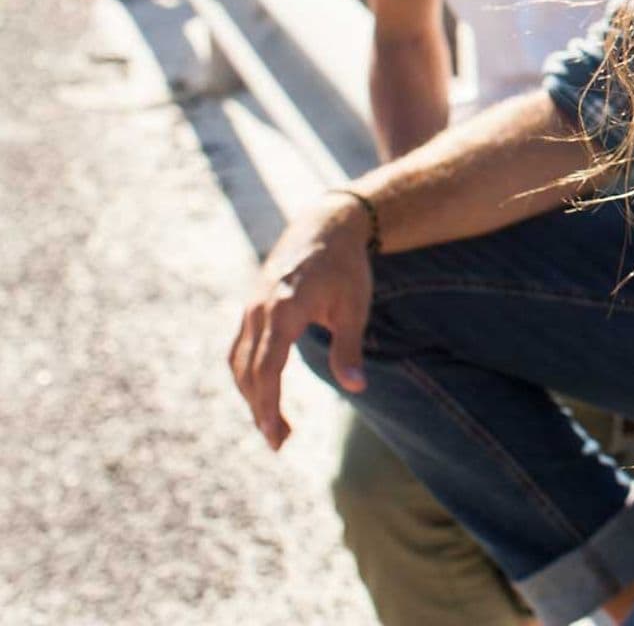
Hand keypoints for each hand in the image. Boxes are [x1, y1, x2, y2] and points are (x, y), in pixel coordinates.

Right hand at [227, 192, 373, 449]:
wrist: (325, 226)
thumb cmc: (346, 267)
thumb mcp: (355, 307)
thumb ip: (350, 348)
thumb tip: (357, 387)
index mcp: (284, 310)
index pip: (267, 368)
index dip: (268, 405)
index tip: (274, 435)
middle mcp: (259, 310)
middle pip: (249, 372)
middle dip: (260, 410)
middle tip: (279, 443)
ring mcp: (250, 308)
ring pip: (239, 363)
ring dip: (251, 396)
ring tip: (273, 425)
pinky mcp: (250, 308)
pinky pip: (240, 349)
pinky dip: (247, 375)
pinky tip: (261, 393)